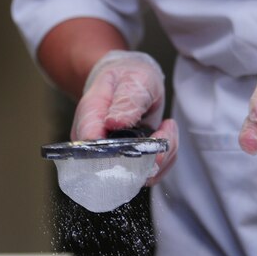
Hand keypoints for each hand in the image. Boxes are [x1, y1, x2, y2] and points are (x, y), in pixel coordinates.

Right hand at [72, 50, 178, 184]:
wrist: (127, 82)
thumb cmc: (126, 78)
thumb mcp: (131, 80)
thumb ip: (126, 100)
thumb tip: (115, 123)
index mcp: (89, 120)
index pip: (92, 147)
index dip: (120, 153)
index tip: (149, 139)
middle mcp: (95, 145)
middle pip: (117, 170)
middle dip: (150, 156)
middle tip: (165, 129)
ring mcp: (111, 157)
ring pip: (137, 176)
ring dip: (162, 156)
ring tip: (167, 127)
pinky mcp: (128, 164)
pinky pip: (149, 174)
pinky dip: (166, 158)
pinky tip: (166, 134)